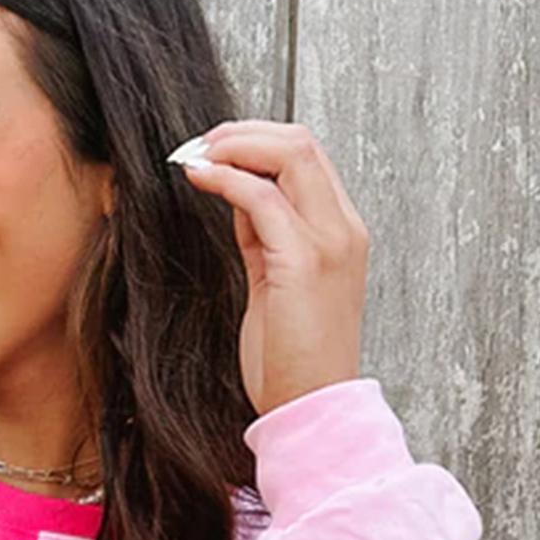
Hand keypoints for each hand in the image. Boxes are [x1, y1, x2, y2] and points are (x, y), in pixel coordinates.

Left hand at [177, 119, 369, 418]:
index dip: (258, 142)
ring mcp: (329, 242)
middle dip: (244, 132)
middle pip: (301, 142)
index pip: (307, 158)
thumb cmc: (292, 359)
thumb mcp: (275, 285)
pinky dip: (227, 178)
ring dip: (233, 146)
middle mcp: (344, 229)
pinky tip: (200, 178)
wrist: (312, 407)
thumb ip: (264, 239)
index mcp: (342, 233)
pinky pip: (262, 197)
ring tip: (195, 156)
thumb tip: (239, 196)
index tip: (216, 149)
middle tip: (200, 144)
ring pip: (289, 154)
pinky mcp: (303, 261)